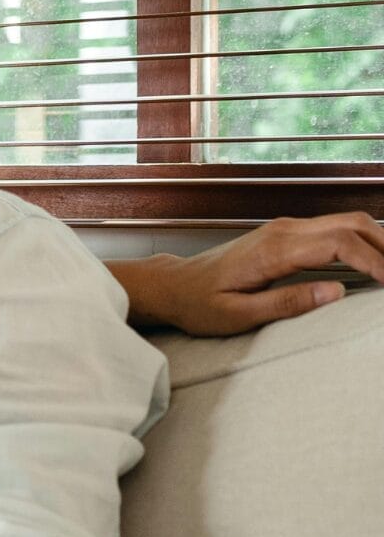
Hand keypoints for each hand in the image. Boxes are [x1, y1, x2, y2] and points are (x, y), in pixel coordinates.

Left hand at [121, 213, 383, 336]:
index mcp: (273, 250)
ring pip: (346, 222)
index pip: (340, 244)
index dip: (375, 261)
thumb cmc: (199, 303)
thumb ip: (288, 303)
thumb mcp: (238, 314)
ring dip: (377, 241)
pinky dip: (362, 242)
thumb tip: (336, 293)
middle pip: (352, 224)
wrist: (174, 285)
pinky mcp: (286, 234)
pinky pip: (334, 229)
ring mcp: (285, 229)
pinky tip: (374, 261)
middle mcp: (283, 231)